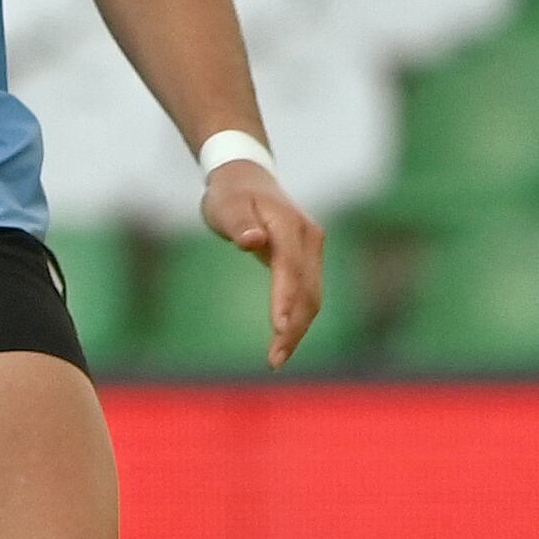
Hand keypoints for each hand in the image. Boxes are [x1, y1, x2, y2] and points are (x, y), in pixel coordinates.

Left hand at [200, 161, 324, 367]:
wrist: (247, 178)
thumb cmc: (231, 194)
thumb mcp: (226, 204)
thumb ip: (238, 222)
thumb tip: (251, 239)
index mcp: (289, 226)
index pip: (290, 268)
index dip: (285, 299)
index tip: (278, 328)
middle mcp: (309, 239)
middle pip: (308, 290)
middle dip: (293, 327)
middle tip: (274, 360)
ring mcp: (312, 250)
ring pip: (312, 297)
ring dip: (298, 329)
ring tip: (276, 359)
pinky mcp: (308, 260)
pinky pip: (307, 294)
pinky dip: (298, 319)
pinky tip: (284, 340)